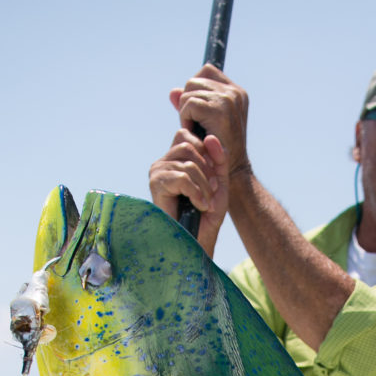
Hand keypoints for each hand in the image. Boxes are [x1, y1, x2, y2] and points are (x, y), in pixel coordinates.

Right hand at [149, 130, 228, 257]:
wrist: (197, 240)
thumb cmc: (206, 214)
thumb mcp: (219, 183)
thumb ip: (219, 159)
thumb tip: (211, 137)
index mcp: (176, 158)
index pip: (187, 135)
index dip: (205, 151)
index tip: (213, 177)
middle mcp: (164, 161)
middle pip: (190, 147)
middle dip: (208, 171)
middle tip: (212, 193)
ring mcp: (158, 171)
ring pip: (188, 164)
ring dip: (204, 186)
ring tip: (206, 203)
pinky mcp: (156, 184)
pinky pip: (182, 177)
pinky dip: (196, 192)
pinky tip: (199, 205)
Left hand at [171, 63, 249, 175]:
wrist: (230, 172)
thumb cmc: (217, 150)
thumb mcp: (205, 123)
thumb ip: (191, 104)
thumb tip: (172, 92)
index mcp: (237, 92)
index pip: (207, 71)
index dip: (196, 88)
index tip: (197, 110)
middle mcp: (235, 93)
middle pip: (194, 80)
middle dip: (188, 102)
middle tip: (196, 125)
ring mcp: (228, 100)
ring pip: (189, 91)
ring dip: (186, 112)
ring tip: (197, 130)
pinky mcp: (219, 110)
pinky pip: (189, 104)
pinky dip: (186, 119)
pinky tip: (195, 133)